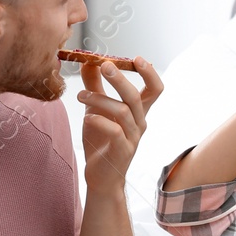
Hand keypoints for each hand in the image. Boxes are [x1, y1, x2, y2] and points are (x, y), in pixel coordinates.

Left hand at [76, 57, 163, 190]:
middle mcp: (139, 122)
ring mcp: (132, 137)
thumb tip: (88, 62)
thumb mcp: (96, 109)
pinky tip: (86, 118)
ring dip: (100, 99)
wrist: (101, 177)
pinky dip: (99, 121)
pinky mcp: (122, 151)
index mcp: (138, 111)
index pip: (155, 88)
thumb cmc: (101, 141)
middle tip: (104, 64)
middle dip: (121, 78)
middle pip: (136, 96)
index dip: (150, 73)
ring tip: (80, 95)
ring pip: (122, 111)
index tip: (136, 58)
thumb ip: (95, 86)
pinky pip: (114, 131)